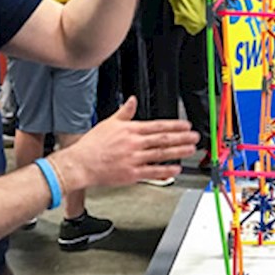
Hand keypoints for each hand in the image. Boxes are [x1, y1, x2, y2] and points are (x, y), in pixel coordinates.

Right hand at [51, 96, 198, 190]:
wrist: (80, 164)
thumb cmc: (92, 145)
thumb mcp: (109, 123)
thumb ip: (125, 112)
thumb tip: (132, 100)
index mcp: (130, 130)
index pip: (158, 126)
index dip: (174, 126)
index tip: (186, 126)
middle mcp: (134, 143)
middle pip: (163, 139)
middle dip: (182, 137)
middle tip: (195, 137)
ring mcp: (134, 159)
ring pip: (161, 154)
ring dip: (178, 152)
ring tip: (190, 149)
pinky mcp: (131, 174)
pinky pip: (152, 172)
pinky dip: (166, 171)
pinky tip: (176, 169)